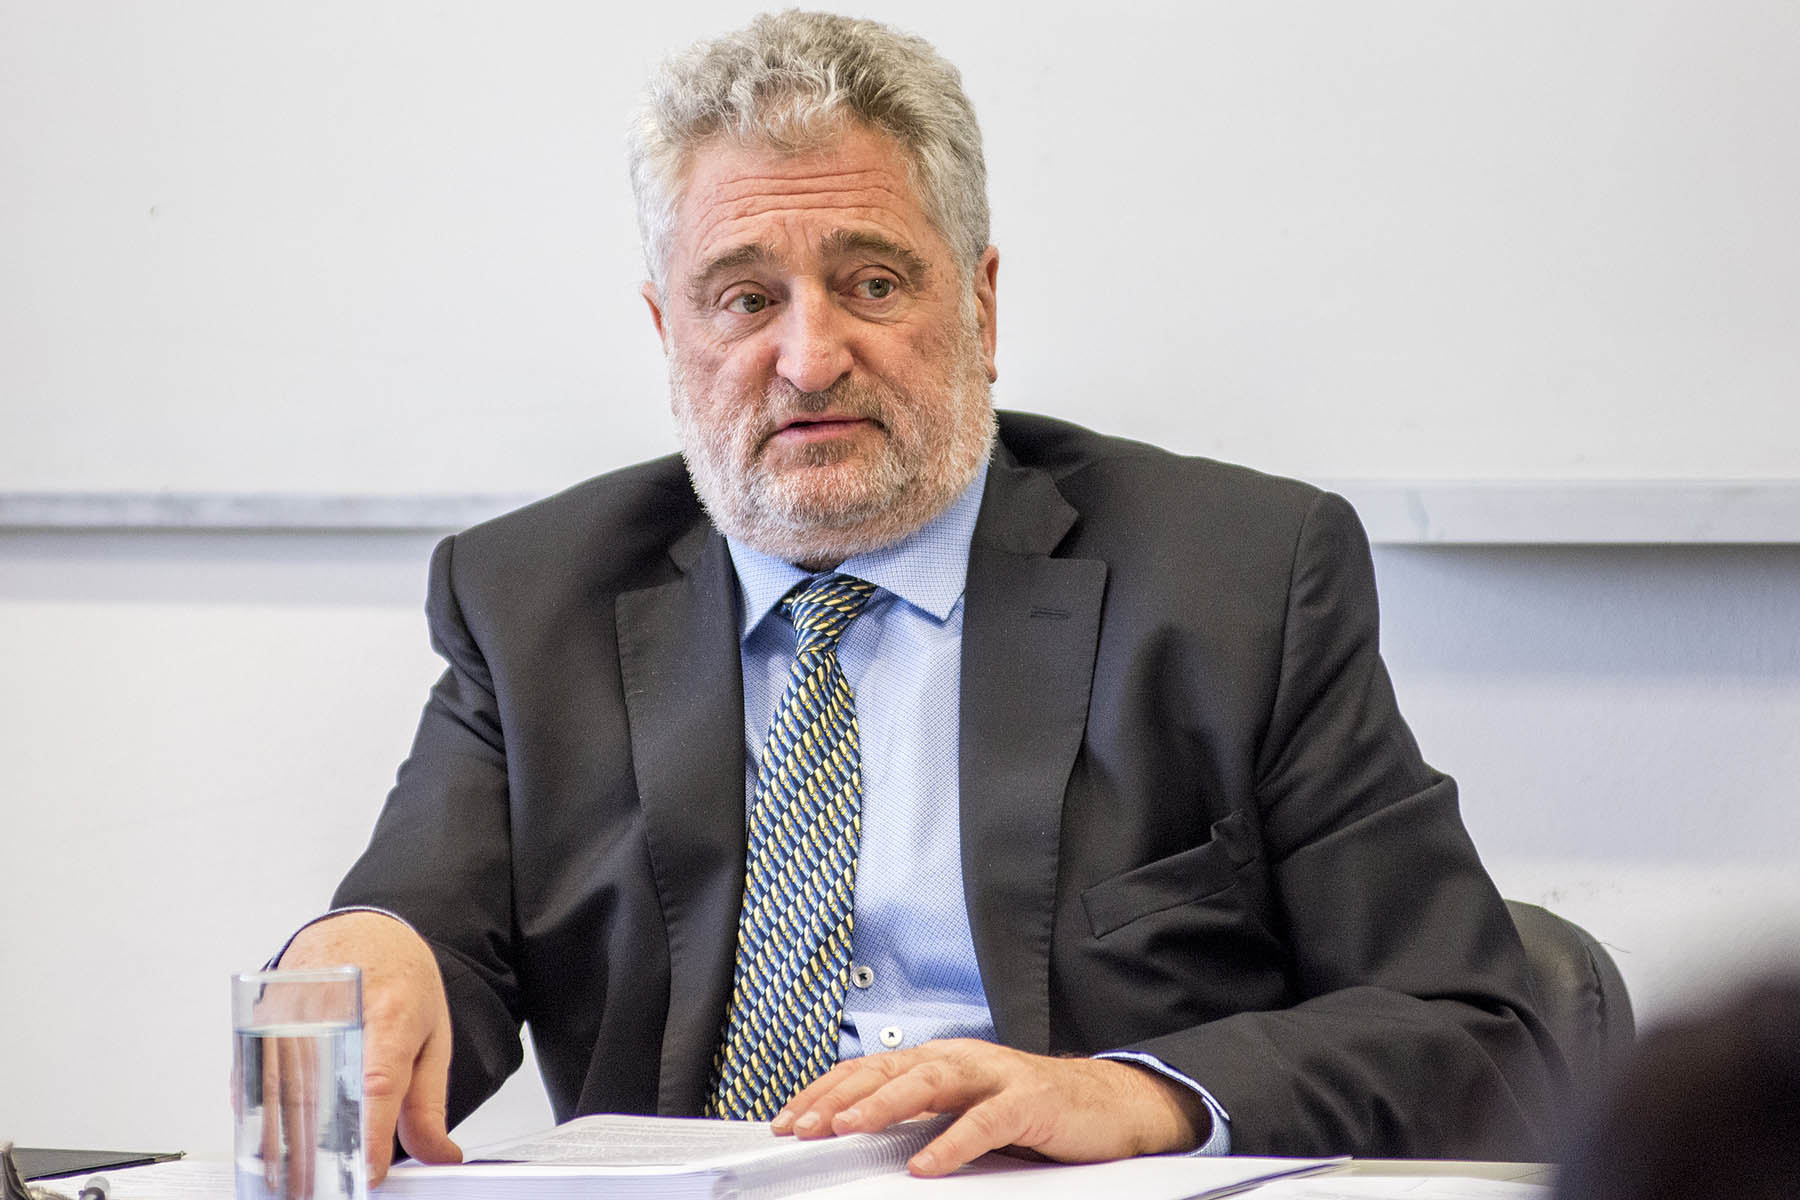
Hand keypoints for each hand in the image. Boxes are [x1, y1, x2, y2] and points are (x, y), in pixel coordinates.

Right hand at [277, 911, 462, 1183]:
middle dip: (318, 1152)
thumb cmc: (402, 979)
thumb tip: (438, 1154)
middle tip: (323, 1189)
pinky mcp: (264, 1016)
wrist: (366, 927)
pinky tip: (262, 1143)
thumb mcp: (434, 1035)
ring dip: (279, 1142)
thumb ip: (429, 1102)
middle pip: (319, 1093)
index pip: (378, 1082)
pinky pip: (253, 1074)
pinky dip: (256, 1113)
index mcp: (390, 1015)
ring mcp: (294, 1010)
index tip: (370, 1174)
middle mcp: (336, 1010)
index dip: (371, 1133)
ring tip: (288, 1182)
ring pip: (277, 1088)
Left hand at [770, 1039, 1208, 1175]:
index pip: (871, 1068)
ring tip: (847, 1127)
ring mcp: (997, 1077)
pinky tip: (924, 1164)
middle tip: (801, 1125)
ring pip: (930, 1081)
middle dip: (840, 1096)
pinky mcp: (1030, 1103)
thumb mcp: (965, 1110)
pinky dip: (952, 1143)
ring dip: (883, 1104)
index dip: (827, 1090)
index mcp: (941, 1061)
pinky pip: (985, 1123)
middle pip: (889, 1068)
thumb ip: (921, 1117)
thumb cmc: (1032, 1112)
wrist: (1110, 1103)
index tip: (787, 1118)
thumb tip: (856, 1136)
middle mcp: (962, 1059)